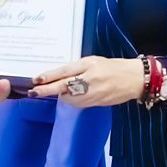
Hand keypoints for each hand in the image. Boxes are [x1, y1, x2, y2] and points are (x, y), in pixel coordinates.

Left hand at [30, 55, 145, 107]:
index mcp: (89, 67)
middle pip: (63, 88)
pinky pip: (77, 104)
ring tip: (65, 88)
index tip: (36, 80)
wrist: (133, 79)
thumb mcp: (93, 61)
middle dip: (47, 90)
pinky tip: (76, 94)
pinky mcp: (95, 104)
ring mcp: (93, 95)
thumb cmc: (112, 67)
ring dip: (62, 95)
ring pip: (69, 98)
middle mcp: (90, 81)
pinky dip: (72, 100)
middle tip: (34, 92)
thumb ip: (75, 69)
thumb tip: (57, 78)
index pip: (65, 73)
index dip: (49, 77)